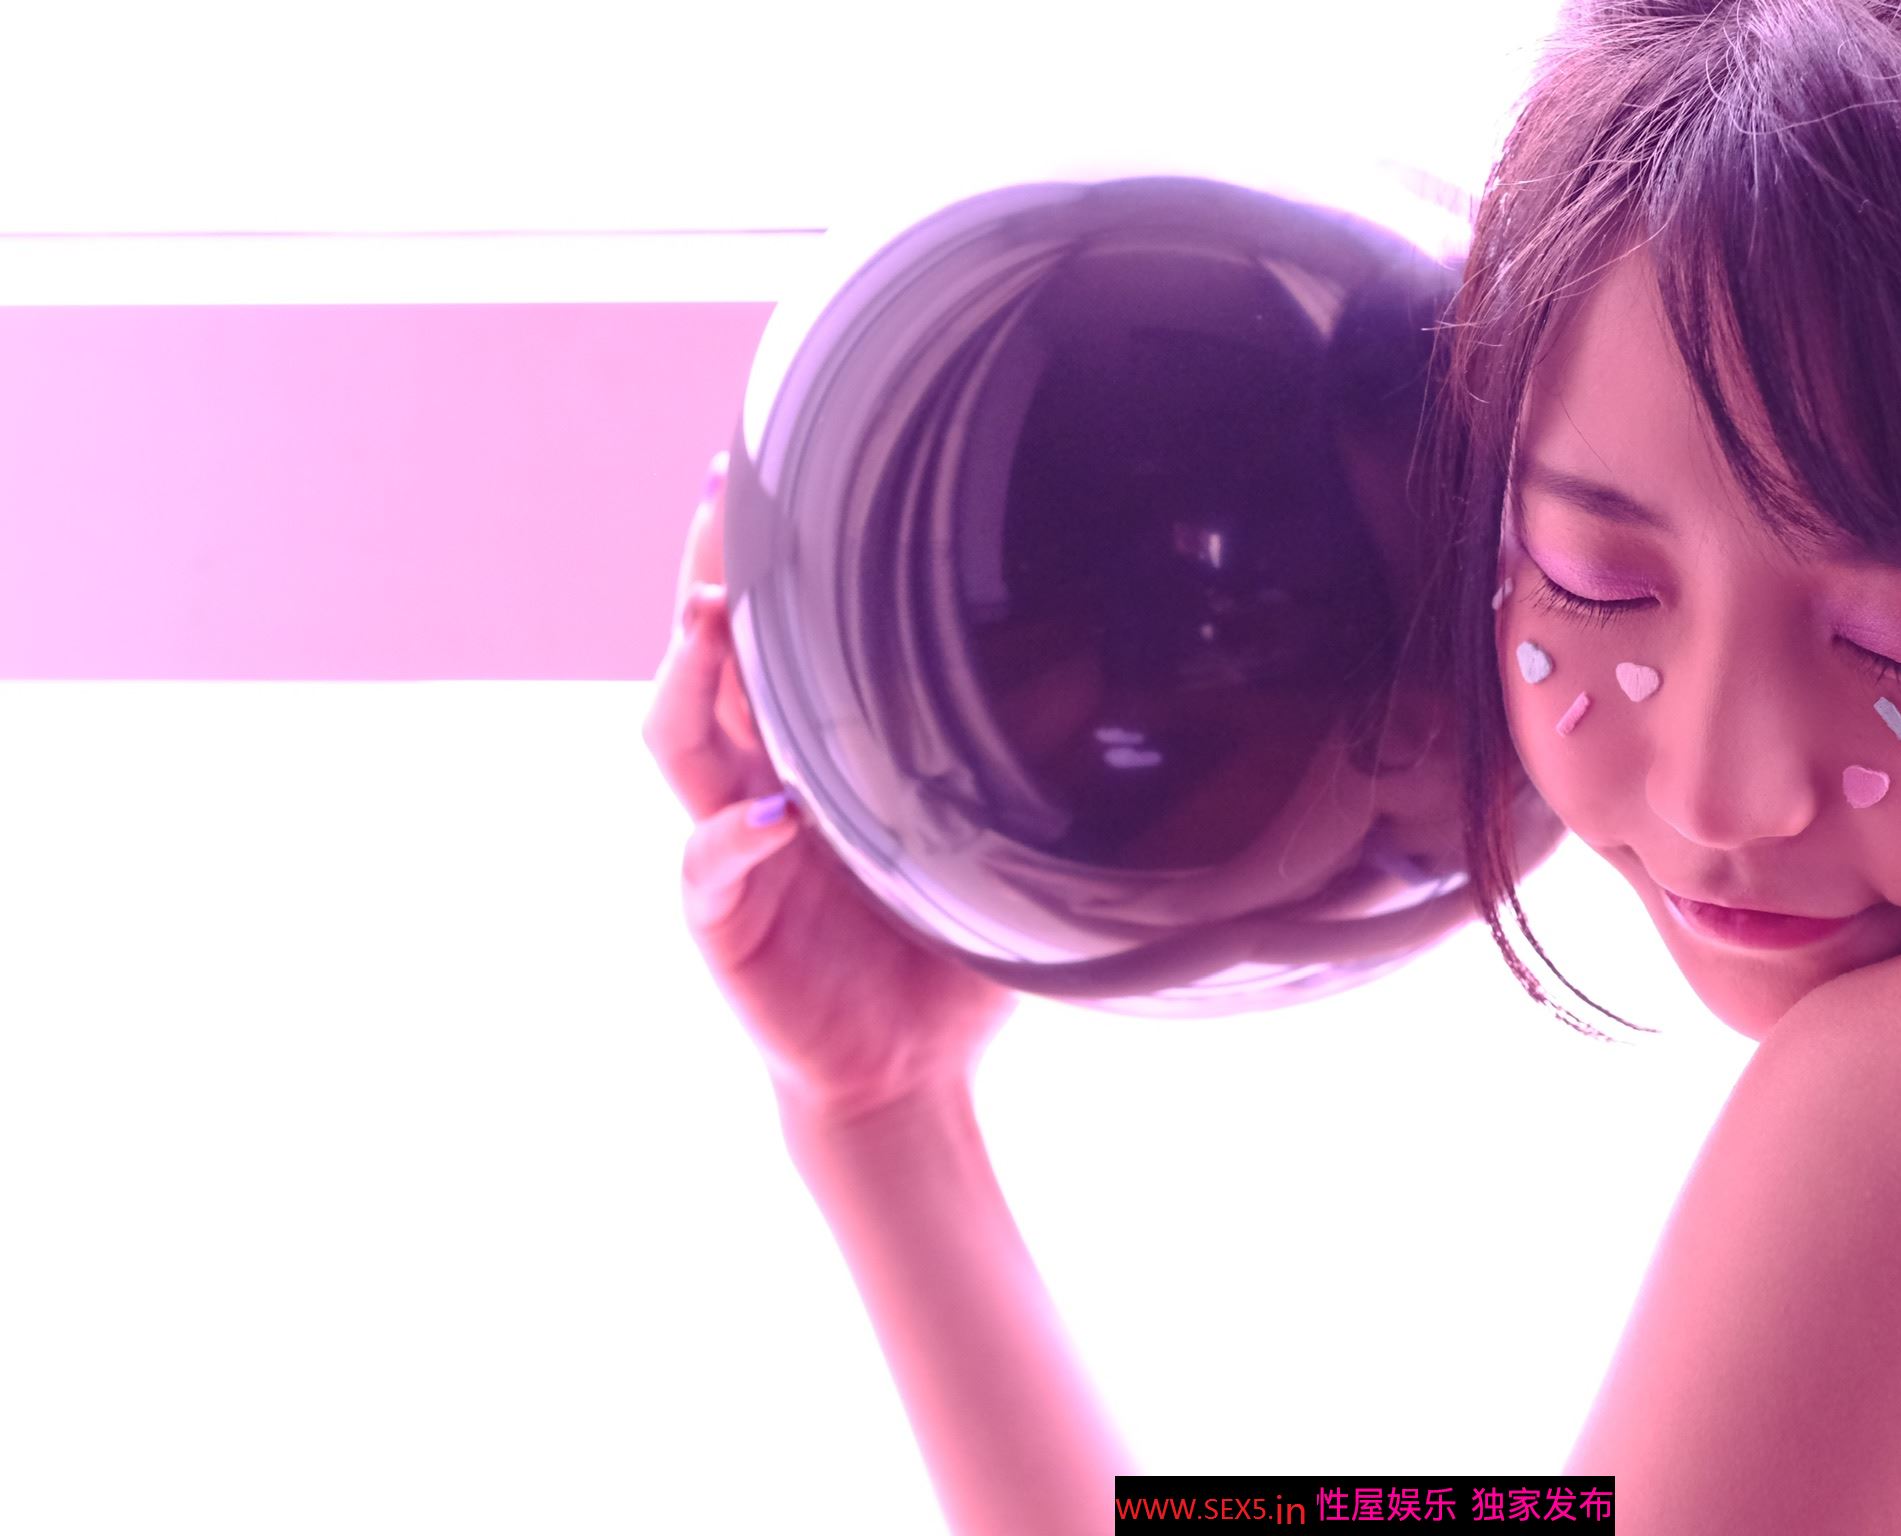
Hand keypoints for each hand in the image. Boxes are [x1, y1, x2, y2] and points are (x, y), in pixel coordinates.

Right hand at [642, 452, 1018, 1119]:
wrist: (906, 1073)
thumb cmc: (940, 950)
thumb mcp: (992, 834)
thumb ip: (1019, 753)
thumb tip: (1098, 657)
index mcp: (805, 751)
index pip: (766, 634)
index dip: (756, 556)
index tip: (762, 471)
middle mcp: (751, 782)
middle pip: (700, 658)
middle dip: (704, 574)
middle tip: (720, 499)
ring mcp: (727, 850)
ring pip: (676, 739)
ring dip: (691, 676)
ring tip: (712, 619)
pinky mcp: (724, 924)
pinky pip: (707, 867)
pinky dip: (731, 836)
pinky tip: (772, 813)